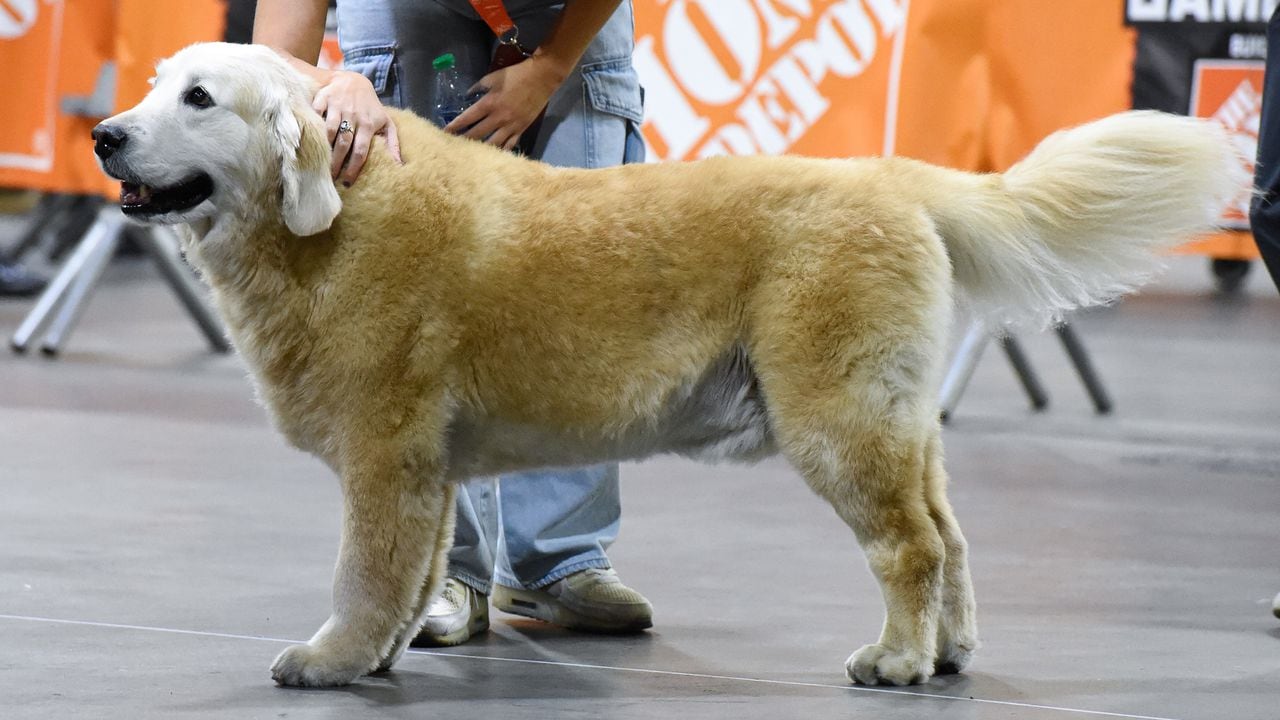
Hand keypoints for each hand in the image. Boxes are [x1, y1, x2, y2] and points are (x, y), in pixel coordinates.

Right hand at [312, 70, 402, 184]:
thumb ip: (393, 143)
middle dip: (336, 163)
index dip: (353, 168)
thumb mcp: (386, 122)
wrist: (353, 80)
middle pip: (344, 143)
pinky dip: (313, 127)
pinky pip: (317, 114)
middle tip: (331, 177)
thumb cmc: (370, 107)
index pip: (361, 151)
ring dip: (324, 148)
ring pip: (330, 131)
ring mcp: (338, 106)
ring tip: (320, 163)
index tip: (347, 182)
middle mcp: (354, 115)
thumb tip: (399, 165)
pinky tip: (310, 140)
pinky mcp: (324, 98)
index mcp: (369, 124)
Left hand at [443, 53, 568, 149]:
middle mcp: (498, 118)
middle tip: (454, 147)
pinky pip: (510, 145)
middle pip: (477, 134)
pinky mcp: (521, 129)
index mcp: (489, 103)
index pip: (467, 118)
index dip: (455, 126)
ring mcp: (511, 126)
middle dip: (464, 141)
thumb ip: (478, 87)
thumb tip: (468, 95)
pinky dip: (501, 151)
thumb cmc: (516, 75)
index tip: (445, 132)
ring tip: (471, 155)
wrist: (541, 79)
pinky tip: (493, 156)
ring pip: (493, 144)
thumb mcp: (493, 77)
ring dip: (481, 150)